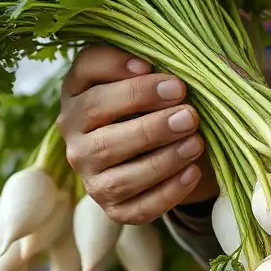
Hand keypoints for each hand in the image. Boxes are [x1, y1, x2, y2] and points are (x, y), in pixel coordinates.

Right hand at [57, 45, 218, 224]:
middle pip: (103, 134)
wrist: (156, 148)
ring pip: (119, 178)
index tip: (151, 65)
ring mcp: (90, 177)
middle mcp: (74, 138)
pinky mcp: (112, 208)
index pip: (86, 71)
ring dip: (162, 161)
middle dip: (149, 124)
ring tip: (196, 142)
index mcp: (77, 94)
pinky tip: (192, 172)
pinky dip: (168, 192)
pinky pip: (138, 208)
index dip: (115, 67)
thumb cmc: (151, 100)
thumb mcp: (145, 74)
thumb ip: (148, 62)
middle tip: (189, 113)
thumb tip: (160, 62)